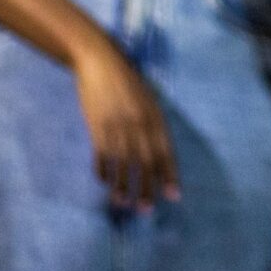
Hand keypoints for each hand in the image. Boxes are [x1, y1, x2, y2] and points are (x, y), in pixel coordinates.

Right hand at [73, 41, 178, 210]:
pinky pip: (101, 154)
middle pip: (144, 162)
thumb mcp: (148, 99)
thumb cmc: (127, 79)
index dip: (170, 175)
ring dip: (122, 185)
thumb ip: (152, 124)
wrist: (99, 60)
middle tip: (146, 210)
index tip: (174, 196)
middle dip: (146, 188)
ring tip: (123, 204)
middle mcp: (138, 123)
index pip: (165, 152)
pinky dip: (102, 170)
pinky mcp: (96, 125)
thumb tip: (156, 153)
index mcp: (155, 116)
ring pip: (122, 163)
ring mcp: (116, 125)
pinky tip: (104, 182)